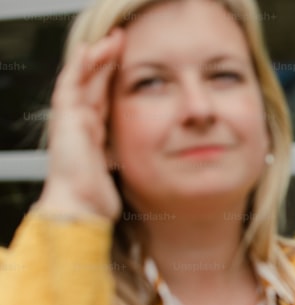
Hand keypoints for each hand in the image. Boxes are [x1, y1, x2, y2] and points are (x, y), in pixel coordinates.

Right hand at [37, 29, 123, 220]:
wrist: (80, 208)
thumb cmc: (100, 199)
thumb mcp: (124, 172)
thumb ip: (133, 159)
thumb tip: (161, 158)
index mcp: (94, 136)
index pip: (103, 99)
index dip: (113, 80)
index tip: (130, 64)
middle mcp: (80, 125)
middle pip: (92, 85)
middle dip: (106, 63)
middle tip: (121, 41)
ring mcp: (70, 120)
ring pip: (82, 79)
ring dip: (95, 58)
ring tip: (111, 40)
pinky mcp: (66, 119)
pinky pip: (71, 85)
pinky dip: (79, 66)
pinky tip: (89, 51)